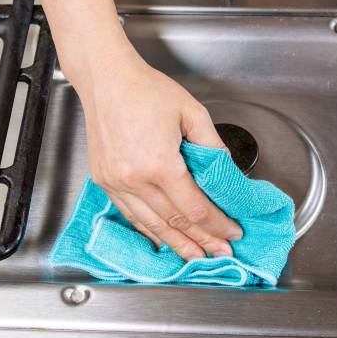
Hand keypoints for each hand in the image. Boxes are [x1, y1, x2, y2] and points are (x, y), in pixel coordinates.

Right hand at [74, 54, 242, 260]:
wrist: (106, 80)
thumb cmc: (146, 90)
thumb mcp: (191, 113)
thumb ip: (212, 146)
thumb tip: (225, 172)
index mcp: (159, 163)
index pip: (195, 207)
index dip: (216, 224)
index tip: (232, 232)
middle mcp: (134, 179)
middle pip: (174, 222)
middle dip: (201, 241)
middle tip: (219, 254)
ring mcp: (115, 182)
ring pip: (151, 224)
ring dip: (175, 244)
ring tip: (194, 257)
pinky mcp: (104, 180)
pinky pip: (130, 213)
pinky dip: (148, 230)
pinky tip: (161, 239)